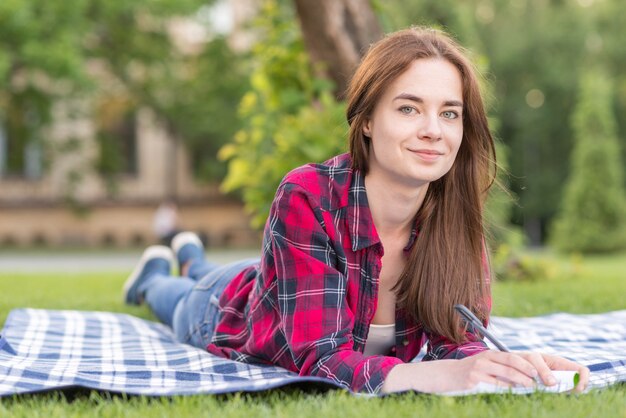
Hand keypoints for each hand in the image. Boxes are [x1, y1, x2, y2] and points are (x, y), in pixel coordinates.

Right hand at [383, 350, 542, 392]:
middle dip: (530, 371)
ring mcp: (478, 368)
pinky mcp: (472, 379)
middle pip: (512, 361)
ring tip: (532, 388)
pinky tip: (513, 395)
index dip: (531, 364)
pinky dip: (506, 390)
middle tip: (543, 382)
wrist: (444, 376)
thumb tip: (527, 381)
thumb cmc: (468, 374)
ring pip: (505, 372)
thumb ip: (501, 372)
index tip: (544, 374)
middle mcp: (486, 358)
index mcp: (491, 355)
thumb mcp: (484, 368)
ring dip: (522, 381)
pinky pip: (493, 384)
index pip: (515, 356)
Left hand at [516, 352, 589, 392]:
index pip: (582, 370)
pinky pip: (557, 396)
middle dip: (573, 390)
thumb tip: (553, 383)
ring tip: (549, 392)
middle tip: (560, 392)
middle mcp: (563, 374)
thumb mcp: (533, 359)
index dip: (584, 379)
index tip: (577, 388)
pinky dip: (553, 397)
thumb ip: (543, 369)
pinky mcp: (550, 390)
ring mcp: (558, 383)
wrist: (515, 364)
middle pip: (578, 384)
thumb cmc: (526, 358)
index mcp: (563, 363)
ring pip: (568, 392)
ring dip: (561, 394)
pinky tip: (544, 394)